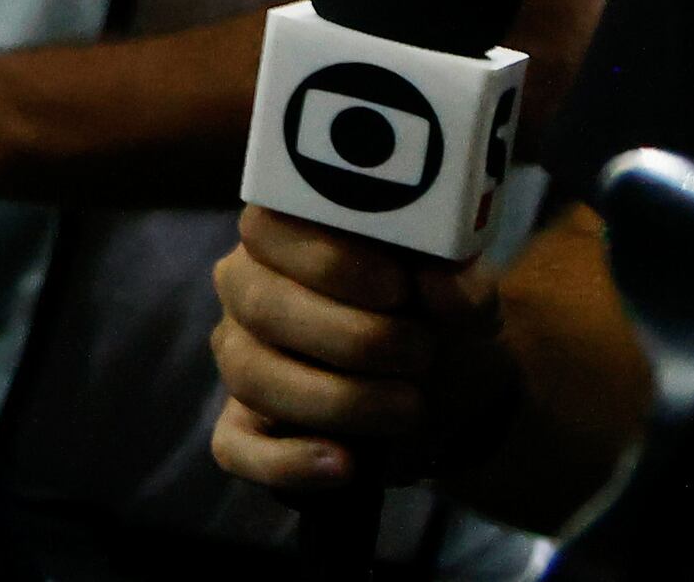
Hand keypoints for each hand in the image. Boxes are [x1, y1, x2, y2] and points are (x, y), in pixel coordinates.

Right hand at [211, 205, 516, 496]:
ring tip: (408, 405)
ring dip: (339, 399)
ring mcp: (241, 360)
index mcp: (284, 237)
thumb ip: (457, 276)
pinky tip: (344, 465)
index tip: (398, 289)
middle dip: (352, 337)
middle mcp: (246, 290)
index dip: (329, 260)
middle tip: (419, 352)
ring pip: (250, 376)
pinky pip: (235, 447)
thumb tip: (441, 289)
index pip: (266, 229)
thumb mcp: (456, 288)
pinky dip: (288, 461)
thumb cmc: (431, 315)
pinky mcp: (243, 427)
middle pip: (259, 305)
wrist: (443, 384)